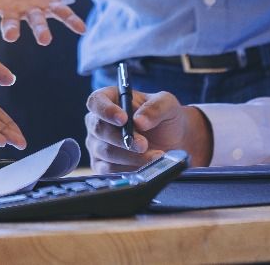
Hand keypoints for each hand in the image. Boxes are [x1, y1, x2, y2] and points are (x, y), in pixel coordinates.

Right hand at [0, 0, 85, 44]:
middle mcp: (12, 10)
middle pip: (11, 22)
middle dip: (12, 29)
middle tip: (12, 36)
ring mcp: (32, 8)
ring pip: (37, 22)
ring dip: (41, 31)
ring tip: (45, 40)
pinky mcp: (51, 3)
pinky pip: (62, 14)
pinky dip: (71, 21)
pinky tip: (81, 28)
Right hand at [84, 87, 211, 173]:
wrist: (173, 143)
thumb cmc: (166, 118)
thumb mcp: (167, 105)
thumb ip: (155, 107)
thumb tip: (139, 120)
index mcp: (110, 99)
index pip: (96, 101)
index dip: (106, 110)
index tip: (123, 119)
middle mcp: (98, 121)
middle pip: (99, 129)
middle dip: (123, 138)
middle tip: (144, 144)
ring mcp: (97, 144)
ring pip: (106, 151)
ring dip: (130, 156)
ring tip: (154, 156)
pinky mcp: (101, 165)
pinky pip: (108, 169)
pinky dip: (128, 168)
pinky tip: (145, 166)